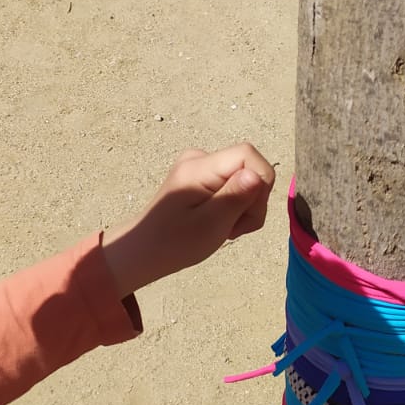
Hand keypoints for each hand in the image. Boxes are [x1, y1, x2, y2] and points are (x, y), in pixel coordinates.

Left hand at [102, 144, 274, 299]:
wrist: (143, 251)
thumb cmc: (173, 243)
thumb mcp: (210, 225)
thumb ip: (235, 197)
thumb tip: (257, 174)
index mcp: (199, 167)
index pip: (248, 154)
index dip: (260, 182)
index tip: (246, 214)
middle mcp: (199, 158)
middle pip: (249, 167)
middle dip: (252, 200)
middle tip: (231, 229)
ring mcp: (200, 167)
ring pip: (244, 178)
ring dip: (243, 207)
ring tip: (222, 229)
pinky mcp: (201, 177)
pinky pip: (233, 185)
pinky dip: (233, 206)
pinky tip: (218, 222)